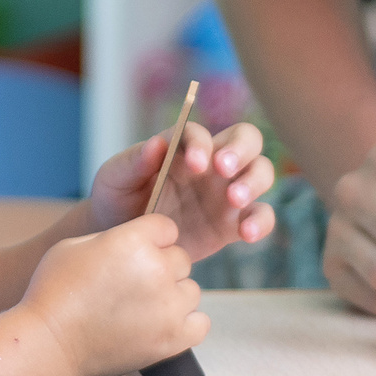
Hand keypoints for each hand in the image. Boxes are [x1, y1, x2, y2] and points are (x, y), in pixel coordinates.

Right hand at [18, 214, 206, 375]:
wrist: (49, 343)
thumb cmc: (54, 292)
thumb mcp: (77, 245)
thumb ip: (116, 239)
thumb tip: (137, 241)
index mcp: (134, 240)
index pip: (167, 228)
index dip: (151, 238)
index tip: (136, 253)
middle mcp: (157, 269)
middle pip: (181, 259)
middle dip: (161, 267)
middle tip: (133, 284)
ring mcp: (168, 307)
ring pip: (191, 290)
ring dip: (173, 295)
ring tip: (143, 307)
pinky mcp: (172, 339)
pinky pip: (200, 323)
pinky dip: (185, 323)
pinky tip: (161, 324)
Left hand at [91, 121, 277, 259]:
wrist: (123, 243)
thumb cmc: (116, 200)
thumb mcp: (114, 178)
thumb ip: (134, 162)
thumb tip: (156, 144)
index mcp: (181, 147)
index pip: (200, 133)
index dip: (201, 143)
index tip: (194, 164)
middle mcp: (211, 164)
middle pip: (246, 140)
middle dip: (241, 150)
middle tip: (223, 170)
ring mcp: (225, 193)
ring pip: (261, 172)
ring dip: (254, 182)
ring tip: (235, 200)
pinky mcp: (232, 224)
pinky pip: (260, 216)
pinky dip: (261, 222)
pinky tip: (247, 233)